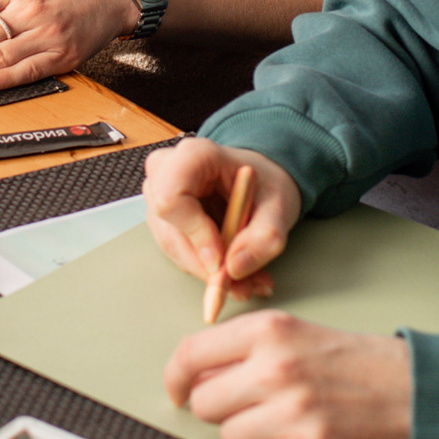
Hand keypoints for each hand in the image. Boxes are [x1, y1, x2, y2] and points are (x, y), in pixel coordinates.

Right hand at [143, 138, 298, 301]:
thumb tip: (236, 268)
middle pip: (171, 231)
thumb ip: (264, 236)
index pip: (171, 199)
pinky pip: (178, 252)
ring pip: (173, 248)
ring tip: (248, 280)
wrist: (258, 178)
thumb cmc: (263, 181)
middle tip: (245, 283)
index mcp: (193, 156)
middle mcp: (167, 171)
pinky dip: (206, 269)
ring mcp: (159, 195)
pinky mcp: (163, 218)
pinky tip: (234, 272)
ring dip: (210, 272)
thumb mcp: (278, 205)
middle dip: (208, 265)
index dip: (195, 234)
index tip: (222, 260)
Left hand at [164, 314, 412, 438]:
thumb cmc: (357, 362)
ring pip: (230, 436)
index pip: (190, 354)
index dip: (175, 378)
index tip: (177, 391)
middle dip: (221, 410)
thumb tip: (194, 378)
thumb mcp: (298, 334)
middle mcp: (275, 367)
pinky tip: (306, 438)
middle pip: (203, 402)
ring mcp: (291, 410)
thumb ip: (245, 350)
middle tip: (252, 406)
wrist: (418, 389)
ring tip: (286, 420)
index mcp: (269, 331)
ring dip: (252, 435)